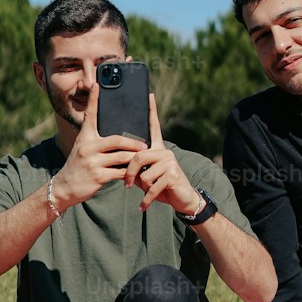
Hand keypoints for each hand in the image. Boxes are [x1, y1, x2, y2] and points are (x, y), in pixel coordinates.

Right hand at [53, 84, 140, 207]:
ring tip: (143, 159)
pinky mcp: (98, 176)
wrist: (64, 188)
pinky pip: (120, 172)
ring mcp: (92, 162)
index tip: (97, 84)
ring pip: (122, 157)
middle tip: (145, 145)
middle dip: (133, 143)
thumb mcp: (83, 149)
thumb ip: (96, 141)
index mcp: (85, 138)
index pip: (90, 115)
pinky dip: (129, 173)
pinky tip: (134, 174)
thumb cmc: (78, 167)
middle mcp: (87, 147)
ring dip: (134, 159)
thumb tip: (118, 135)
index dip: (93, 99)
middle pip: (117, 140)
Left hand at [123, 95, 202, 212]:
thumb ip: (135, 166)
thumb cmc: (161, 186)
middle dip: (129, 173)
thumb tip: (118, 162)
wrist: (182, 200)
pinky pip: (152, 186)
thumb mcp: (145, 175)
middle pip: (138, 156)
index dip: (151, 111)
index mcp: (157, 148)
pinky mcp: (173, 175)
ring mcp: (170, 162)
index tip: (149, 95)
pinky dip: (146, 200)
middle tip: (126, 185)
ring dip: (142, 188)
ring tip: (147, 192)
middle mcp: (165, 151)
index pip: (153, 127)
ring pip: (144, 174)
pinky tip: (143, 206)